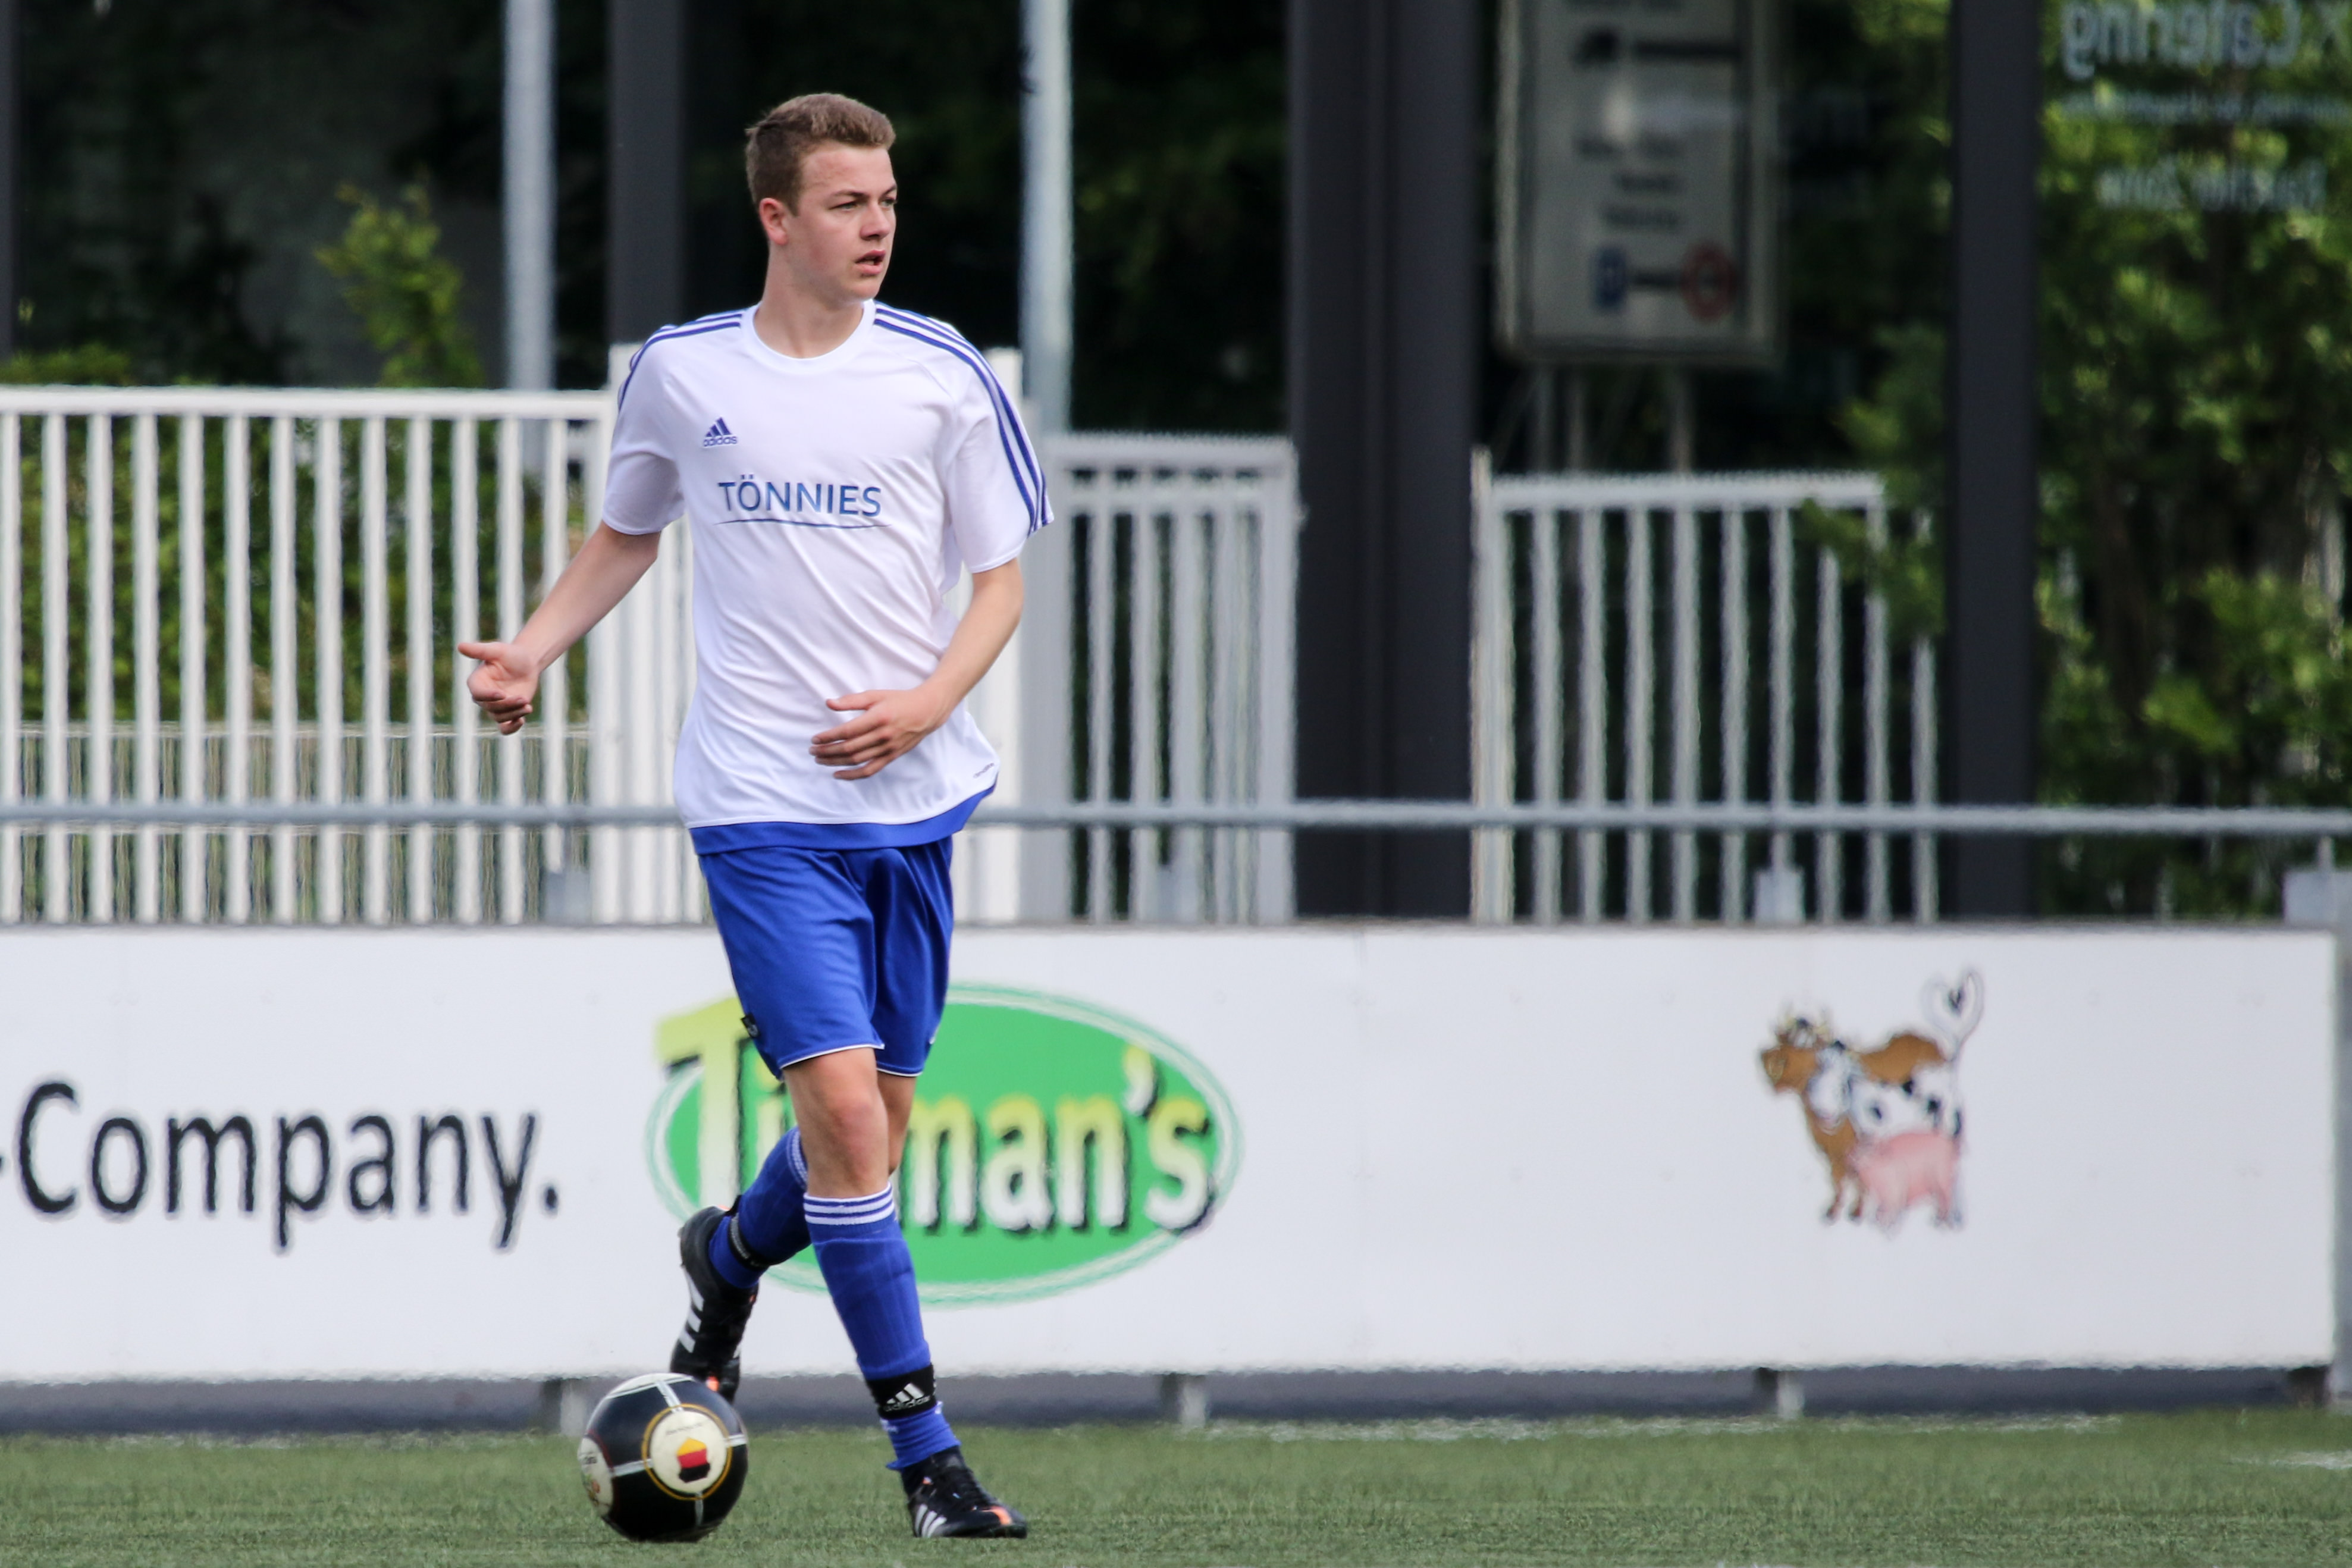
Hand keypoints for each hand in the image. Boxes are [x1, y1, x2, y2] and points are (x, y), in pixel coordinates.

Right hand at [458, 641, 541, 734]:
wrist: (527, 663)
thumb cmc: (510, 655)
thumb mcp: (496, 650)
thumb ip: (479, 650)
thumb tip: (460, 646)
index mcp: (477, 682)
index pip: (477, 694)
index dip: (488, 696)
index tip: (502, 694)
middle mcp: (484, 697)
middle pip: (491, 708)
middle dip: (507, 705)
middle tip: (523, 698)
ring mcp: (495, 706)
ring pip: (500, 718)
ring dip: (514, 714)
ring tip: (527, 706)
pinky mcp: (508, 713)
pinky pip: (505, 728)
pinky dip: (511, 728)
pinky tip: (521, 721)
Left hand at [811, 686, 950, 779]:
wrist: (927, 711)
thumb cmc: (899, 700)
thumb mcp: (876, 695)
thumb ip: (851, 700)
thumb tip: (828, 703)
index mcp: (878, 718)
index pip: (847, 731)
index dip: (828, 737)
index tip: (815, 739)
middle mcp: (883, 735)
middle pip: (849, 748)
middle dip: (827, 751)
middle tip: (813, 751)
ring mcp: (888, 748)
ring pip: (856, 760)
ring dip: (835, 762)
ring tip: (820, 760)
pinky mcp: (892, 756)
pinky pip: (870, 770)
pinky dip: (852, 775)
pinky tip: (838, 774)